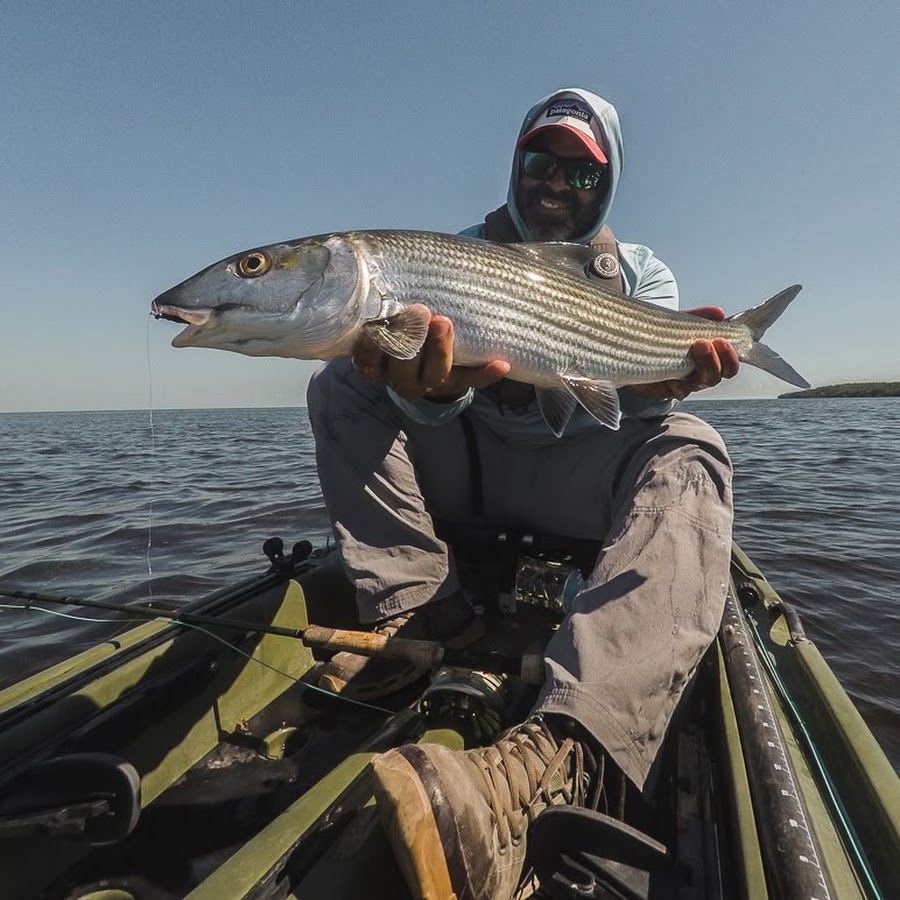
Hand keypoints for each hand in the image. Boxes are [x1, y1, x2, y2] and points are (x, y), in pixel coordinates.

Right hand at [352, 304, 509, 399]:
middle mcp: (401, 378)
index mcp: (377, 364)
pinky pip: (471, 381)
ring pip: (435, 373)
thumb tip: (364, 246)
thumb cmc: (400, 325)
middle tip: (419, 310)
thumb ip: (377, 295)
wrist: (426, 364)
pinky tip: (502, 363)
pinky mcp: (456, 384)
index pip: (369, 360)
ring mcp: (429, 383)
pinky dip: (485, 373)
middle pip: (403, 368)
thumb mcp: (383, 316)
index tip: (376, 323)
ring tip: (445, 321)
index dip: (371, 345)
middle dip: (411, 339)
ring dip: (440, 349)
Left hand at [628, 306, 739, 400]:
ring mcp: (681, 385)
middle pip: (715, 377)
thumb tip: (719, 313)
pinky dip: (676, 383)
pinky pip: (673, 391)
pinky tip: (673, 373)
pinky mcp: (663, 391)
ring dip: (697, 368)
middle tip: (706, 343)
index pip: (728, 365)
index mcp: (709, 360)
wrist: (634, 351)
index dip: (730, 357)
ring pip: (697, 385)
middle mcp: (698, 376)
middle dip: (714, 361)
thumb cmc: (664, 337)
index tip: (723, 340)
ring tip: (693, 347)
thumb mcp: (681, 323)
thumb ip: (699, 317)